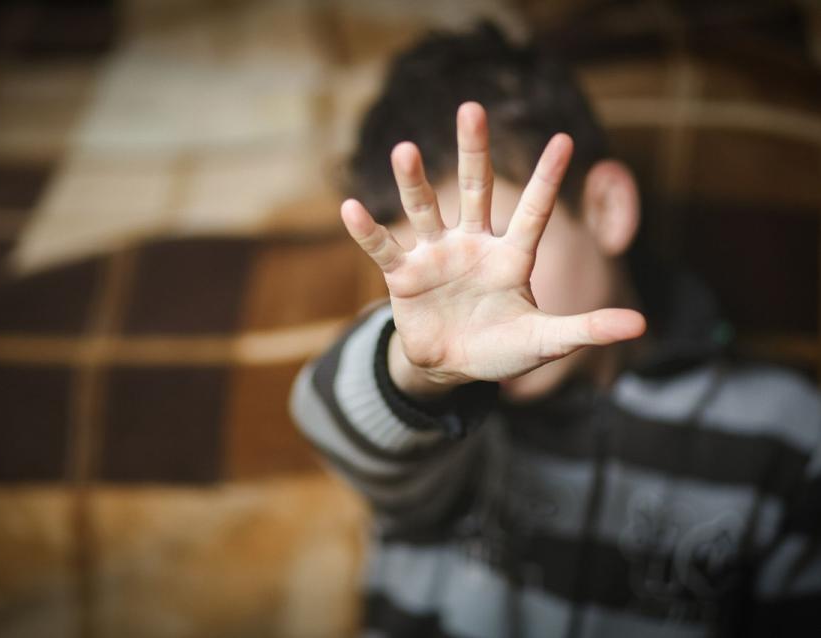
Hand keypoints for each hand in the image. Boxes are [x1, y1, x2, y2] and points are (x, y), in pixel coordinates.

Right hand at [341, 102, 645, 395]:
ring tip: (405, 150)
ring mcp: (436, 256)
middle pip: (476, 191)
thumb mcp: (545, 341)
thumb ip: (586, 328)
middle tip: (472, 108)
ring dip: (414, 182)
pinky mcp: (404, 275)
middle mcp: (473, 245)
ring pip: (425, 210)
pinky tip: (350, 208)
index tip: (563, 140)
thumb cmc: (501, 348)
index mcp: (511, 257)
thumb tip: (641, 325)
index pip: (533, 211)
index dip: (546, 179)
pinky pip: (383, 247)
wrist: (452, 365)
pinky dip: (367, 230)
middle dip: (473, 151)